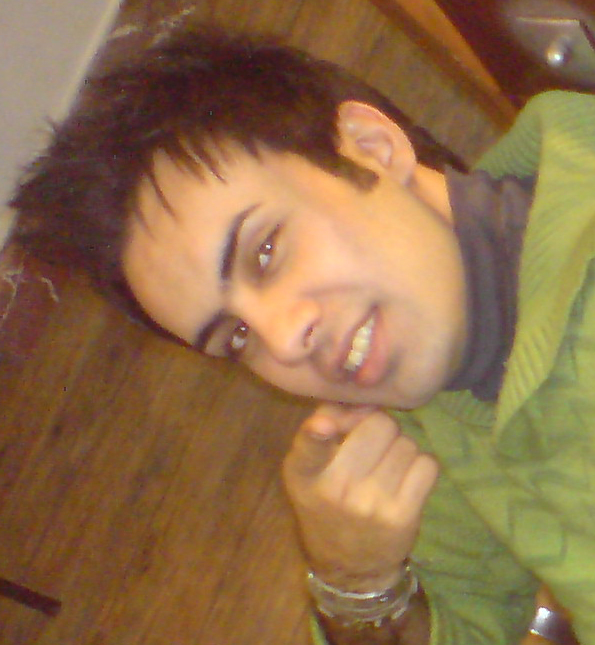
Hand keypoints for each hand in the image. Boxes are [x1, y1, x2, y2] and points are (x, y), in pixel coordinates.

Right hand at [283, 404, 438, 591]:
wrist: (349, 566)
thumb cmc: (326, 503)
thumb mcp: (308, 468)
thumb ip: (326, 424)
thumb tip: (364, 402)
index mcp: (304, 474)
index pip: (309, 448)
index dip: (317, 432)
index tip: (324, 425)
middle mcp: (336, 489)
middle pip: (378, 426)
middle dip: (380, 428)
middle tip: (372, 446)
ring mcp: (371, 504)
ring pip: (406, 443)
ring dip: (400, 448)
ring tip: (386, 467)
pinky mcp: (402, 516)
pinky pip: (426, 464)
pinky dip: (420, 466)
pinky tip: (404, 480)